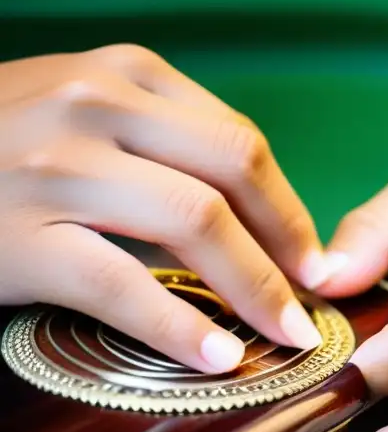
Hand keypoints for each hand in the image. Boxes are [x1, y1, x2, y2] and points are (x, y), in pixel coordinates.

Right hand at [0, 45, 340, 372]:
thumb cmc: (1, 151)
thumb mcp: (80, 111)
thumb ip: (158, 136)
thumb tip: (255, 207)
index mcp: (123, 74)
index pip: (239, 142)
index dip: (289, 208)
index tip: (313, 257)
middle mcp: (93, 105)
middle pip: (233, 173)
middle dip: (288, 245)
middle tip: (313, 297)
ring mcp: (53, 167)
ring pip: (193, 221)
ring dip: (254, 287)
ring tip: (283, 332)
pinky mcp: (18, 236)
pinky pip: (120, 284)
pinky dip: (179, 326)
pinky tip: (216, 356)